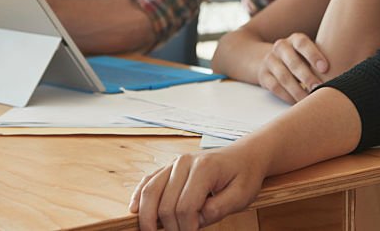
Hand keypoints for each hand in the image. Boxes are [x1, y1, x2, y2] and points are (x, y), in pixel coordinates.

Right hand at [129, 147, 265, 230]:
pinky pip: (148, 182)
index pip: (185, 207)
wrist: (244, 156)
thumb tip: (196, 220)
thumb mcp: (241, 195)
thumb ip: (219, 208)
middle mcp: (185, 162)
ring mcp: (174, 164)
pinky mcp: (169, 168)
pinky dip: (138, 198)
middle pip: (165, 203)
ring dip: (147, 217)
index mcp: (204, 168)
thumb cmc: (244, 175)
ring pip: (150, 192)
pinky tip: (134, 212)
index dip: (187, 228)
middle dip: (170, 227)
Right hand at [257, 33, 328, 103]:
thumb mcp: (308, 51)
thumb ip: (325, 56)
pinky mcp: (263, 75)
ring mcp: (270, 61)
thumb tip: (353, 64)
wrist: (264, 58)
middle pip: (293, 62)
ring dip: (297, 90)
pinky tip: (296, 103)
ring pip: (283, 76)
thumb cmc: (300, 57)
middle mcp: (281, 47)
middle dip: (307, 76)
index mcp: (295, 39)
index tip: (325, 68)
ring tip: (309, 100)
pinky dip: (286, 96)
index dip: (314, 55)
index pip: (303, 44)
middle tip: (319, 88)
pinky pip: (274, 87)